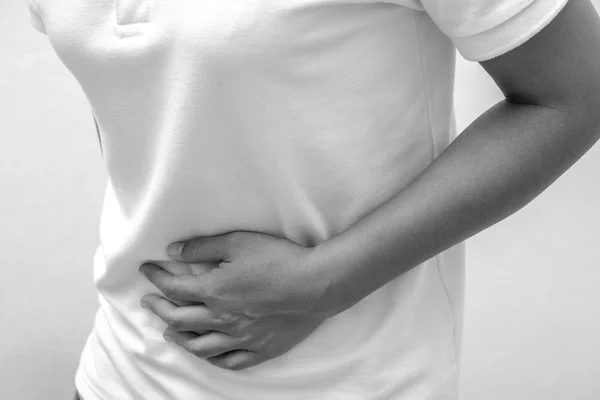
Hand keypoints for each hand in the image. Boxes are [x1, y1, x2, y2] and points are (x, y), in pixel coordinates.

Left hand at [139, 231, 334, 370]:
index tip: (146, 270)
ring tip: (169, 330)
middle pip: (179, 318)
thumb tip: (172, 251)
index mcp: (213, 291)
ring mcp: (240, 338)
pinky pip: (229, 361)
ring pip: (199, 345)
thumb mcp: (237, 242)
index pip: (173, 287)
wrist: (314, 284)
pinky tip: (208, 353)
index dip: (156, 278)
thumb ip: (201, 247)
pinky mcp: (260, 349)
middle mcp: (221, 319)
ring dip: (179, 336)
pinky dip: (213, 358)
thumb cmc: (278, 259)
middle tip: (148, 301)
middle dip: (158, 308)